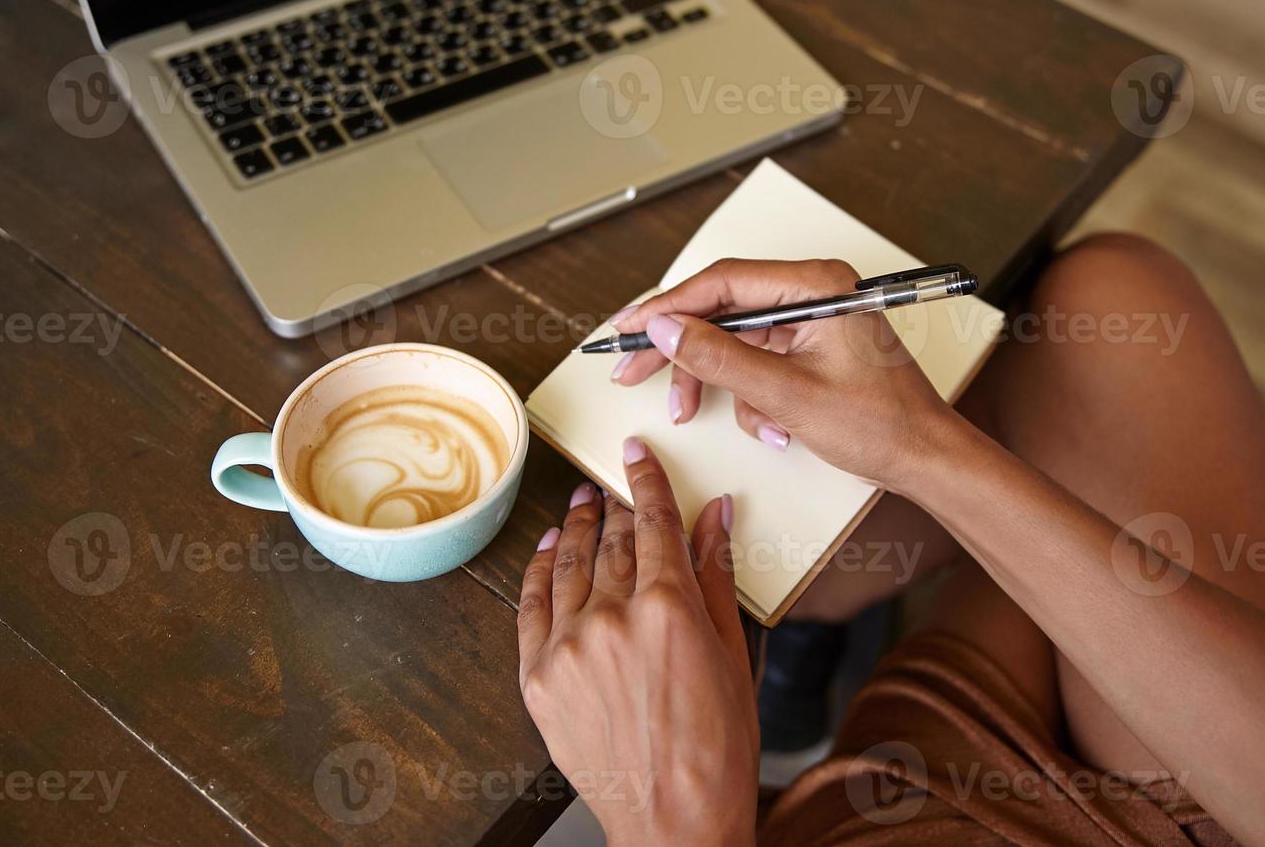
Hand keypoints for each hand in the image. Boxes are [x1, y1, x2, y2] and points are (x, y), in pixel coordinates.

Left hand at [516, 438, 756, 845]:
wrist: (673, 819)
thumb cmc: (716, 746)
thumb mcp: (732, 653)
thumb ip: (716, 575)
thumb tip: (715, 517)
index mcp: (669, 607)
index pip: (653, 521)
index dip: (645, 481)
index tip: (635, 455)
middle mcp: (613, 617)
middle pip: (610, 539)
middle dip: (613, 504)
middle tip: (612, 484)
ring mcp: (569, 646)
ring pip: (569, 564)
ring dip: (575, 527)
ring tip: (580, 505)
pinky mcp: (538, 676)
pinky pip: (531, 605)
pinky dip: (539, 570)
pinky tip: (549, 548)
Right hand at [611, 258, 955, 493]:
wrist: (925, 457)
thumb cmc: (880, 424)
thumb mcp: (786, 394)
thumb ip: (720, 358)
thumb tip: (666, 329)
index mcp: (818, 286)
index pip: (724, 282)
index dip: (668, 305)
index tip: (630, 328)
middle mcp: (815, 292)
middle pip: (723, 307)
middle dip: (679, 345)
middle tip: (633, 368)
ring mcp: (812, 319)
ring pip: (735, 339)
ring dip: (715, 380)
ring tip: (693, 411)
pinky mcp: (810, 345)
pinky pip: (757, 360)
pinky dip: (748, 394)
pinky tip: (766, 425)